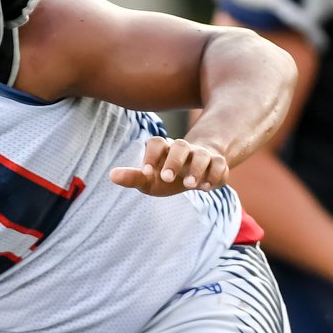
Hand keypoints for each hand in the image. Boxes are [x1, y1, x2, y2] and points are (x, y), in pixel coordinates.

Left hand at [109, 137, 230, 196]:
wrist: (195, 172)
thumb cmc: (165, 175)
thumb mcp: (148, 179)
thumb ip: (133, 177)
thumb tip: (111, 175)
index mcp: (165, 150)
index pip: (157, 143)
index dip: (151, 155)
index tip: (146, 171)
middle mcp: (184, 150)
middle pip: (181, 146)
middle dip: (174, 161)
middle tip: (167, 178)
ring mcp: (202, 156)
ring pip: (203, 155)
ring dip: (197, 169)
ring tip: (189, 186)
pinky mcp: (218, 164)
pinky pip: (220, 166)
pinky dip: (215, 176)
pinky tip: (206, 188)